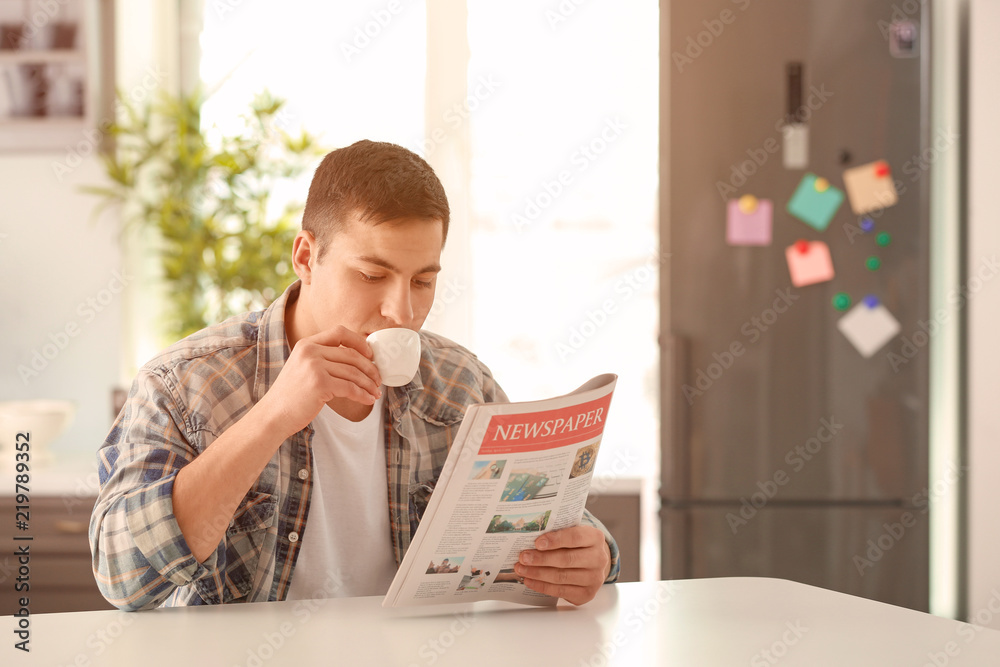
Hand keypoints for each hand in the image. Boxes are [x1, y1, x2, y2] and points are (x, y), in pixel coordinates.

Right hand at [256, 325, 381, 437]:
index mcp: (307, 344)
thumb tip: (356, 359)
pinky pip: (350, 388)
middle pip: (351, 354)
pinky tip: (369, 399)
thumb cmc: (291, 396)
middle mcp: (310, 351)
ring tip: (376, 392)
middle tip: (378, 379)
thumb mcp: (302, 367)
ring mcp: (314, 367)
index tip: (370, 354)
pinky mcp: (320, 384)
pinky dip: (363, 395)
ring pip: (353, 372)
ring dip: (369, 384)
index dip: (359, 342)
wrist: (273, 415)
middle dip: (370, 368)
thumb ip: (322, 359)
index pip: (339, 332)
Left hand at [514, 525, 610, 604]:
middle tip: (523, 557)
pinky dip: (542, 586)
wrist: (593, 563)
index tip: (537, 543)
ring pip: (561, 577)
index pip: (575, 537)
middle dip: (541, 559)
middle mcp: (598, 558)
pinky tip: (530, 580)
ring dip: (538, 573)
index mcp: (595, 538)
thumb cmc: (578, 545)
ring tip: (521, 569)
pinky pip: (561, 591)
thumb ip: (557, 532)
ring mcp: (594, 578)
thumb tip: (530, 535)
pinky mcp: (586, 594)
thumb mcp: (573, 532)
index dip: (555, 540)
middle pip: (566, 559)